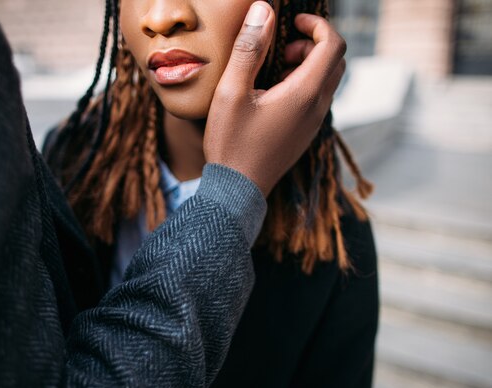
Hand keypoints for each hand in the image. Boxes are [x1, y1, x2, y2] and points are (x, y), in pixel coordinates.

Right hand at [204, 2, 346, 195]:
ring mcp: (314, 124)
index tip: (292, 22)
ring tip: (275, 69)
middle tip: (282, 48)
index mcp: (305, 94)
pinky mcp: (305, 135)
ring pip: (327, 81)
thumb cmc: (232, 143)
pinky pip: (317, 100)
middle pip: (335, 61)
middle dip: (313, 44)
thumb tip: (263, 10)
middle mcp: (317, 108)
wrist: (237, 190)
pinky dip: (304, 84)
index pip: (333, 45)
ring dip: (308, 65)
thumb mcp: (231, 92)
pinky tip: (273, 94)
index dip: (318, 25)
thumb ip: (248, 49)